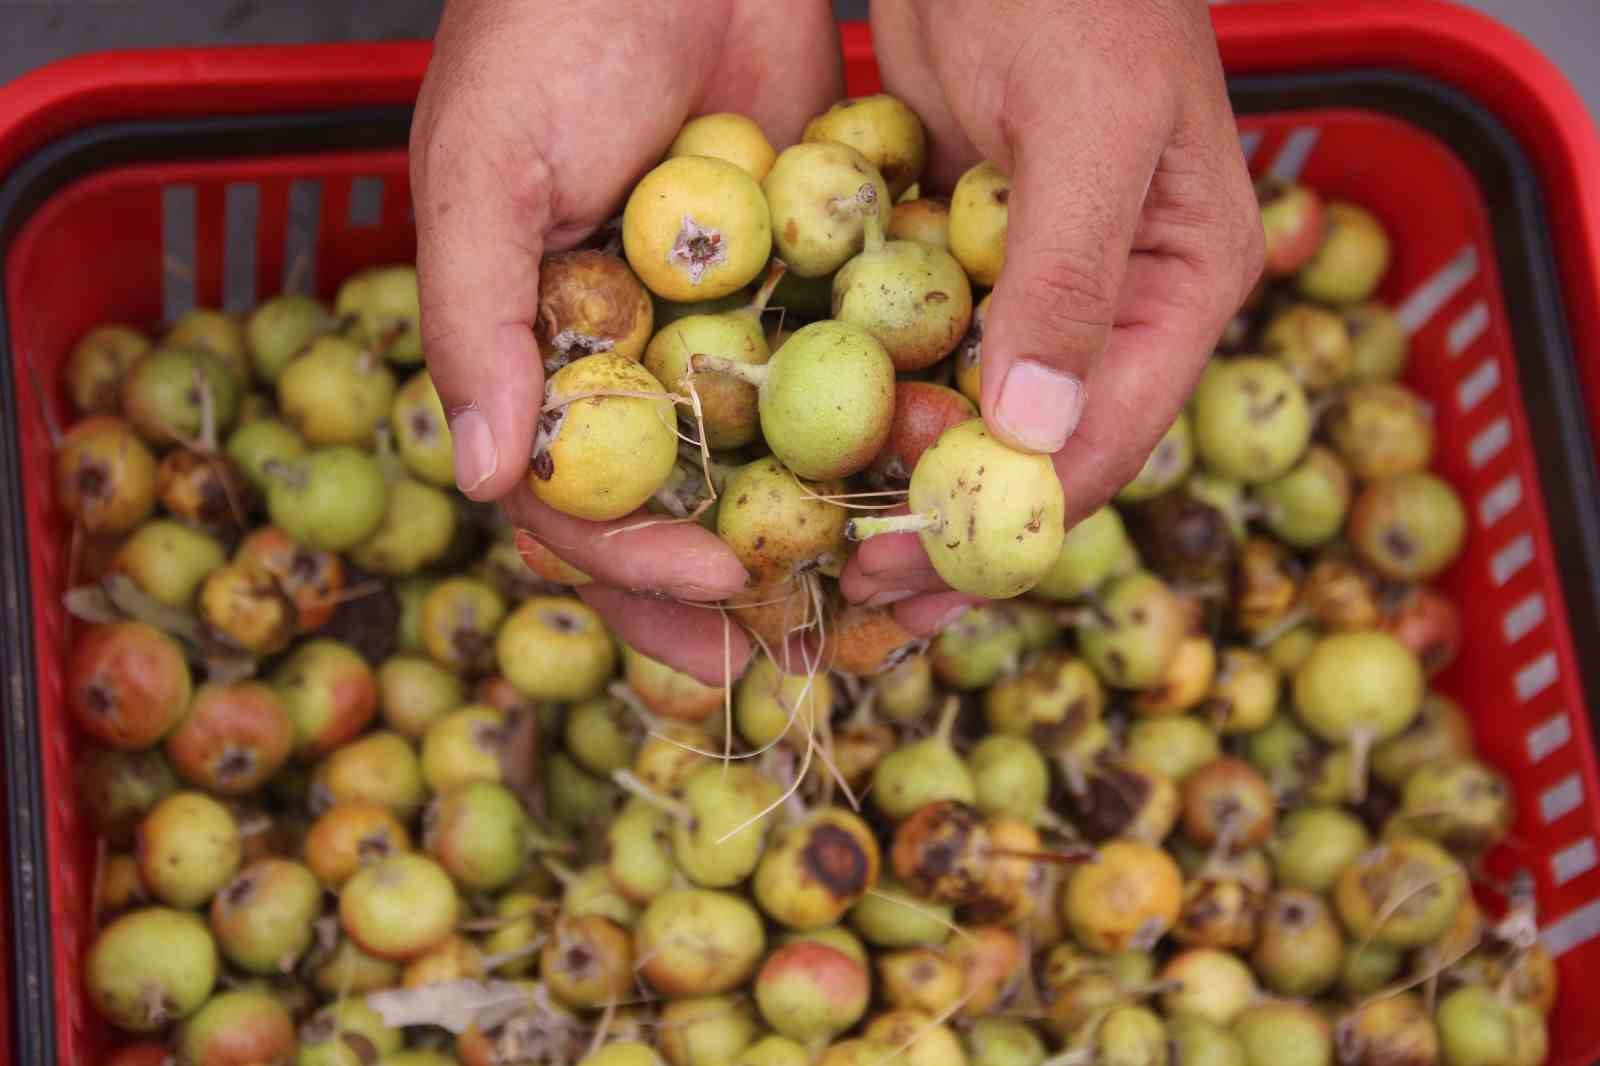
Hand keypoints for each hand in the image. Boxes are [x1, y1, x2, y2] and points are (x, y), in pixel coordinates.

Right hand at [411, 0, 843, 682]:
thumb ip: (476, 322)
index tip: (711, 578)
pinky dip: (868, 447)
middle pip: (669, 517)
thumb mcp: (483, 168)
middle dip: (722, 595)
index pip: (570, 502)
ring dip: (807, 544)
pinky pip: (834, 394)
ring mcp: (716, 341)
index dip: (628, 559)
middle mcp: (626, 369)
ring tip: (868, 608)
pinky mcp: (801, 297)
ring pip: (760, 476)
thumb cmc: (549, 30)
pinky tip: (918, 493)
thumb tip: (479, 478)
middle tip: (790, 656)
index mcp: (536, 360)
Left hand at [842, 0, 1264, 629]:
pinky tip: (812, 458)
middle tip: (862, 594)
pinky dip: (873, 407)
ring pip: (973, 416)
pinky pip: (918, 353)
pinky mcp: (963, 257)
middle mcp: (1115, 303)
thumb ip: (1069, 278)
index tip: (917, 573)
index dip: (1012, 521)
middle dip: (953, 529)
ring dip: (905, 485)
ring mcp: (1035, 285)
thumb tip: (1034, 440)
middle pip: (1037, 452)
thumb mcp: (1085, 125)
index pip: (1105, 437)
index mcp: (1181, 282)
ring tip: (830, 554)